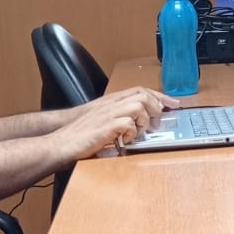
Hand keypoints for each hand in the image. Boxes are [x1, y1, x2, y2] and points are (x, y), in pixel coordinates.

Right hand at [52, 88, 176, 159]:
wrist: (61, 142)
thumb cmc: (79, 134)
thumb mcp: (102, 121)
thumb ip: (119, 119)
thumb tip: (138, 124)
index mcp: (111, 101)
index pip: (141, 90)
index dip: (159, 96)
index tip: (172, 104)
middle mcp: (111, 104)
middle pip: (143, 95)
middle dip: (156, 108)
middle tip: (157, 123)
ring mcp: (108, 114)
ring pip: (138, 105)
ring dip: (144, 120)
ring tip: (139, 132)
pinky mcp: (106, 127)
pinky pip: (128, 123)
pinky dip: (132, 132)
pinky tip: (126, 139)